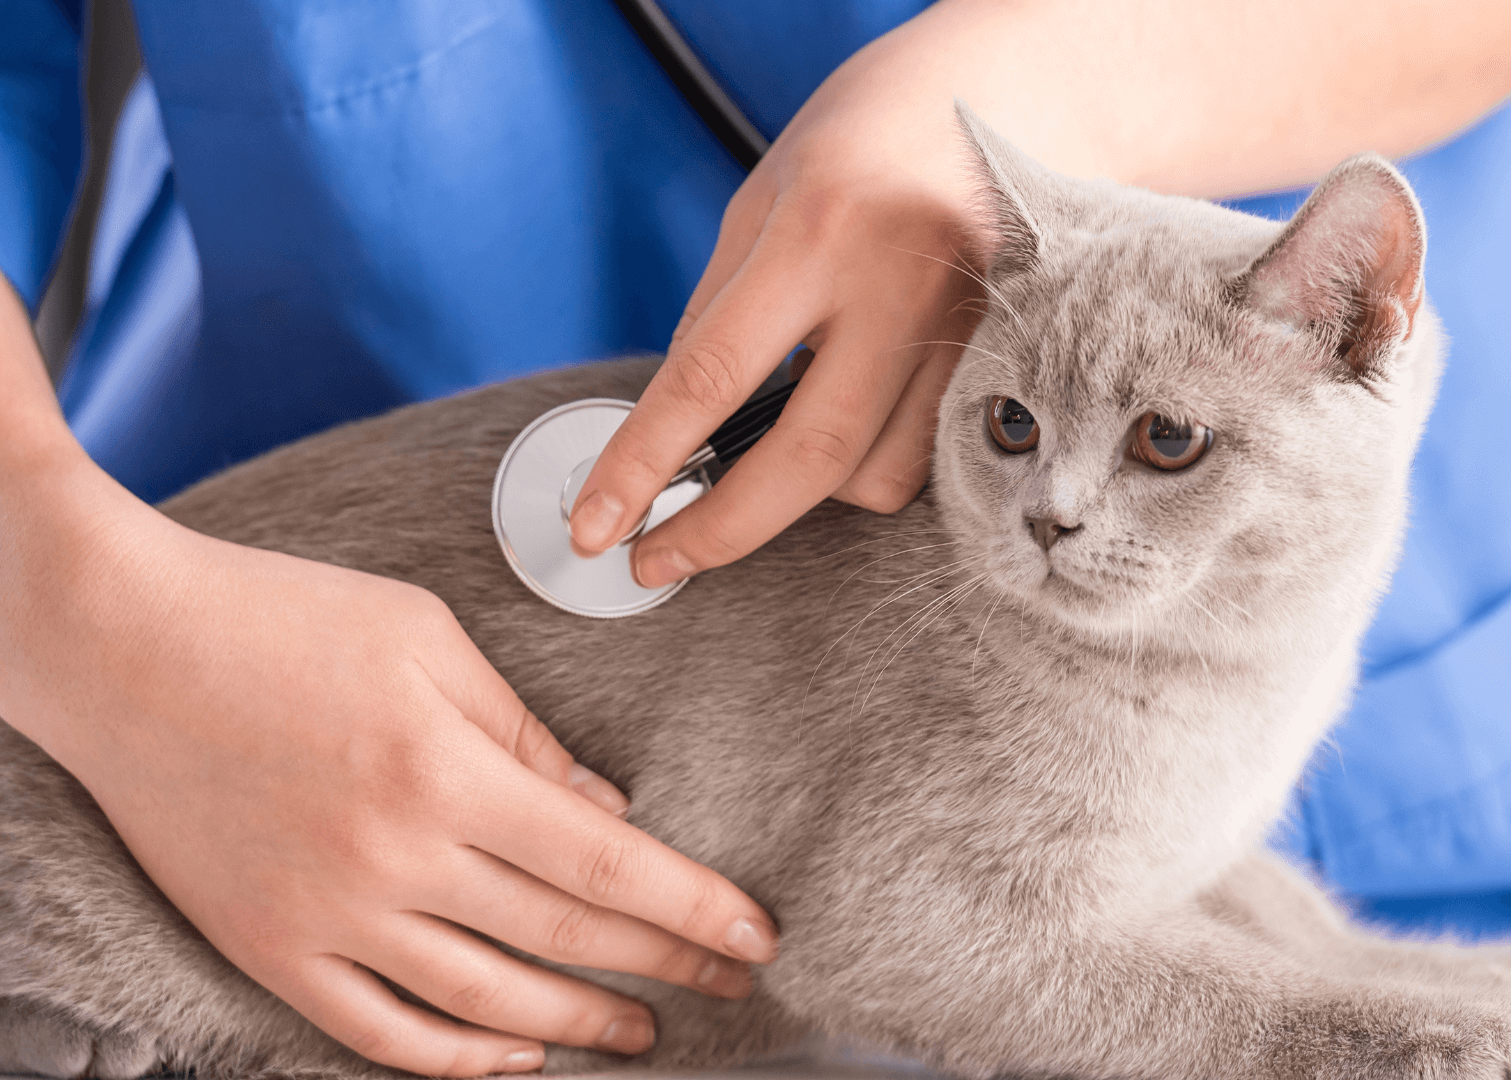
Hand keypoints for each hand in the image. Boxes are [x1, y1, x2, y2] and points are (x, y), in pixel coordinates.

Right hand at [0, 509, 776, 1077]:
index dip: (692, 908)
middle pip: (560, 940)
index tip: (757, 936)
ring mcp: (322, 915)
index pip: (603, 865)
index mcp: (439, 768)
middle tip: (731, 983)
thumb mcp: (423, 638)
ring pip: (482, 1004)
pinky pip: (377, 1031)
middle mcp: (389, 858)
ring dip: (577, 1027)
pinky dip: (456, 1059)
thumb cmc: (278, 614)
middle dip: (663, 966)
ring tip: (641, 1032)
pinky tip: (515, 1057)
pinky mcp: (266, 947)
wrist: (114, 647)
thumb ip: (521, 732)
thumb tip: (602, 816)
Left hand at [568, 0, 1510, 588]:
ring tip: (770, 456)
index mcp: (823, 226)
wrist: (1032, 82)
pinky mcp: (1015, 361)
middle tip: (656, 561)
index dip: (642, 464)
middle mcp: (907, 282)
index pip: (713, 375)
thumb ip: (722, 307)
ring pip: (880, 476)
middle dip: (720, 531)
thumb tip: (675, 425)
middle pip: (810, 457)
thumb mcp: (769, 191)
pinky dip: (871, 465)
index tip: (593, 528)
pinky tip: (847, 426)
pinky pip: (928, 459)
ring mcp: (974, 329)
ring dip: (807, 493)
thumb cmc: (880, 127)